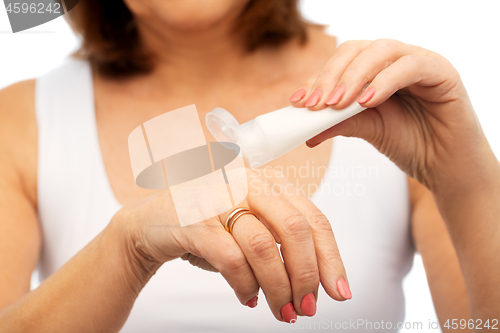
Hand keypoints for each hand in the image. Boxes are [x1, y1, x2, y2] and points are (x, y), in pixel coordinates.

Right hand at [116, 167, 348, 322]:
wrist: (151, 224)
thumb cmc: (208, 226)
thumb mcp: (251, 226)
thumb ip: (282, 244)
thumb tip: (315, 283)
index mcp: (268, 182)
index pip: (312, 218)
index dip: (331, 257)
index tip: (339, 290)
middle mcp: (246, 183)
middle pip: (294, 228)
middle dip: (307, 275)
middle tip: (309, 306)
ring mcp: (218, 199)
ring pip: (264, 247)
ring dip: (279, 287)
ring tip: (284, 311)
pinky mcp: (194, 221)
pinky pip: (231, 259)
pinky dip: (245, 286)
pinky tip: (249, 299)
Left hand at [290, 39, 495, 193]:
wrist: (445, 166)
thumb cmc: (409, 143)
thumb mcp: (367, 130)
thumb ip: (340, 123)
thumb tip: (306, 131)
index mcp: (375, 70)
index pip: (341, 62)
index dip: (318, 78)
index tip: (298, 102)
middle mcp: (394, 60)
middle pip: (356, 49)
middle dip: (331, 76)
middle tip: (315, 104)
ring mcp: (418, 61)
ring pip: (380, 51)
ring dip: (353, 76)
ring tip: (337, 104)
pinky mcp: (441, 70)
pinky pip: (409, 66)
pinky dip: (384, 81)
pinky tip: (368, 101)